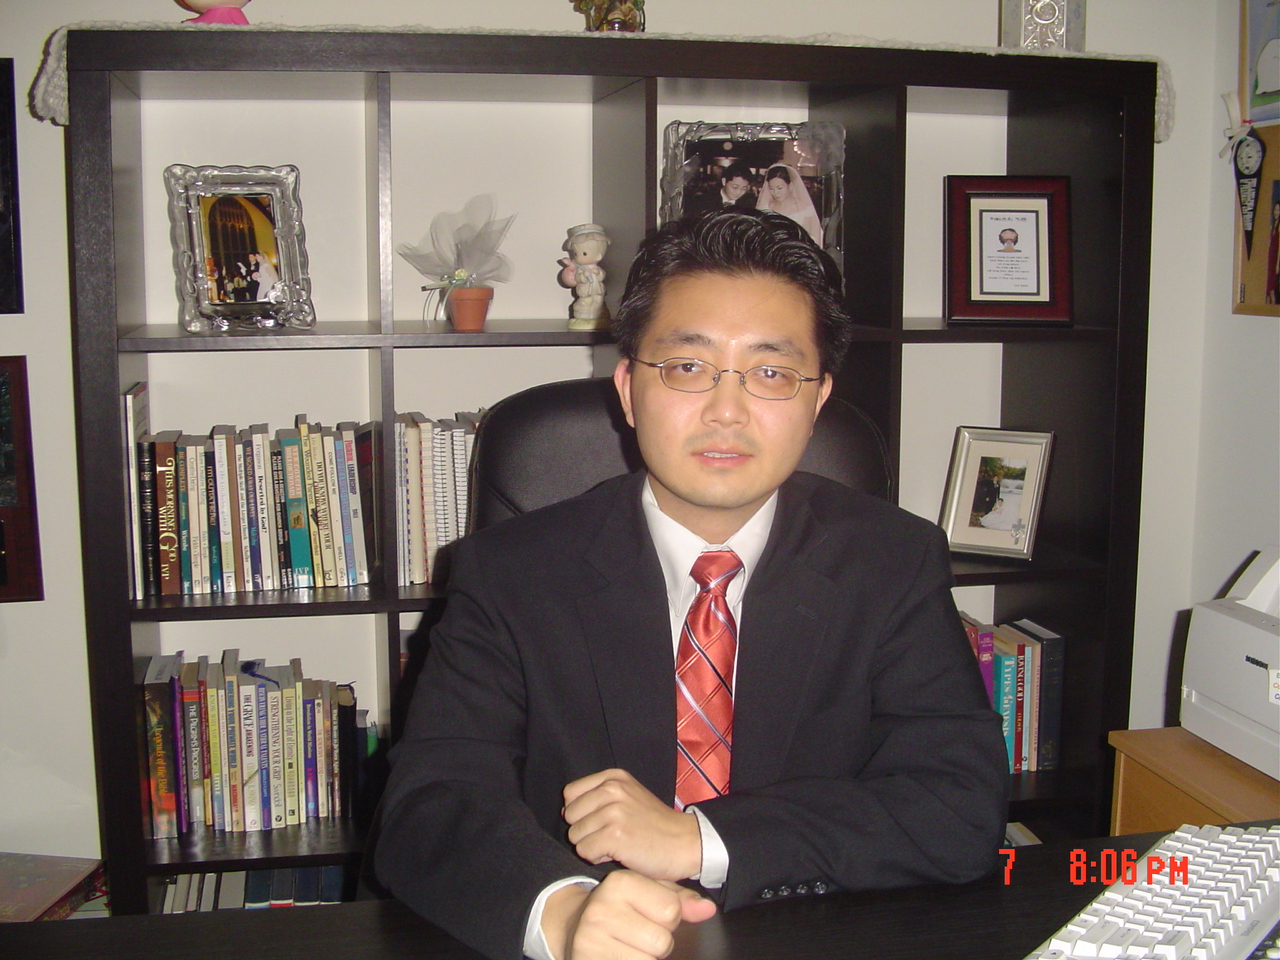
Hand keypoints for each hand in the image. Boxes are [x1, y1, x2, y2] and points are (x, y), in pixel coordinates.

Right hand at [542, 869, 715, 959]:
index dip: (669, 918)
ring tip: (628, 946)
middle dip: (657, 942)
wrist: (573, 926)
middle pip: (661, 941)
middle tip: (638, 934)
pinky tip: (619, 955)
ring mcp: (590, 939)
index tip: (649, 914)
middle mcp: (601, 909)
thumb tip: (708, 909)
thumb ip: (680, 899)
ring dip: (644, 958)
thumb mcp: (648, 892)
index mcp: (619, 883)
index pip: (670, 911)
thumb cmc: (619, 908)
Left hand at [563, 769, 701, 880]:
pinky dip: (598, 858)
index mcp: (613, 777)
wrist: (685, 842)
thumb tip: (565, 811)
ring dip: (592, 846)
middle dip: (585, 830)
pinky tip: (619, 854)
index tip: (602, 821)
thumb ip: (598, 797)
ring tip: (617, 844)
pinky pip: (584, 851)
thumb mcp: (628, 796)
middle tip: (611, 835)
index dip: (581, 812)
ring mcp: (613, 811)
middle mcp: (612, 789)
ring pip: (575, 836)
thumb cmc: (655, 825)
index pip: (570, 794)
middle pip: (570, 816)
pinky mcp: (614, 835)